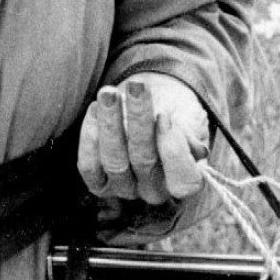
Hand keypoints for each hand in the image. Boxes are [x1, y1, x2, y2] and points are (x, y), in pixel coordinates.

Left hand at [77, 73, 209, 204]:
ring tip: (109, 93)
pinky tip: (95, 108)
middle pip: (144, 160)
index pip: (183, 182)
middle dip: (138, 120)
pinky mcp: (99, 182)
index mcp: (185, 183)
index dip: (173, 150)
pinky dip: (90, 136)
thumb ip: (188, 132)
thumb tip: (186, 142)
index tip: (164, 115)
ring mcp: (125, 189)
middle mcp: (155, 191)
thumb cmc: (175, 112)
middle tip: (135, 87)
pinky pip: (89, 165)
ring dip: (110, 123)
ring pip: (114, 162)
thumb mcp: (189, 117)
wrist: (152, 105)